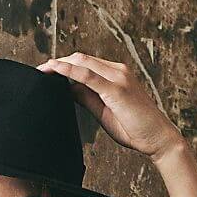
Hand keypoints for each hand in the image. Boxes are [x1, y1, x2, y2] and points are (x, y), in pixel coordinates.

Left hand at [37, 52, 183, 162]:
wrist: (158, 138)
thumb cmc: (135, 128)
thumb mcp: (105, 111)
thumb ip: (88, 98)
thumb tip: (69, 89)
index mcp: (115, 75)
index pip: (85, 63)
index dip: (64, 65)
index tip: (46, 73)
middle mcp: (117, 71)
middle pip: (81, 58)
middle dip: (58, 62)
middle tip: (39, 71)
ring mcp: (118, 77)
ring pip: (83, 62)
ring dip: (60, 64)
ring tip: (42, 70)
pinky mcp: (117, 89)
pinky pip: (88, 75)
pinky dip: (69, 70)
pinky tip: (55, 69)